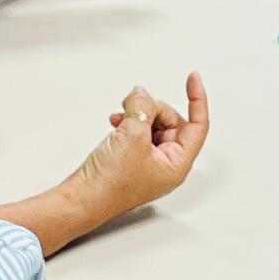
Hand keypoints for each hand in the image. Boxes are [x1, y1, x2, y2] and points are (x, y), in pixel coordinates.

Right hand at [60, 74, 211, 233]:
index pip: (197, 125)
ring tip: (122, 117)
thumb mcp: (132, 135)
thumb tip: (142, 94)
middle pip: (172, 122)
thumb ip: (143, 107)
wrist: (81, 200)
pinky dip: (128, 122)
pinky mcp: (131, 160)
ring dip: (138, 115)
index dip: (196, 99)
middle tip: (136, 107)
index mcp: (177, 164)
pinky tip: (116, 123)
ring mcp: (148, 163)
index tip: (192, 79)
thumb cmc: (109, 185)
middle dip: (154, 109)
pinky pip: (138, 132)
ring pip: (153, 125)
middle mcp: (166, 165)